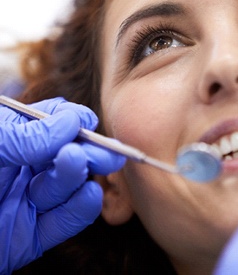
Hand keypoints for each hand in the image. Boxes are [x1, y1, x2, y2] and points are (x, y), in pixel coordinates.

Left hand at [0, 98, 125, 273]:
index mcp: (9, 141)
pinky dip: (79, 210)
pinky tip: (89, 194)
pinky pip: (61, 223)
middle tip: (107, 150)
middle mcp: (20, 170)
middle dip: (88, 151)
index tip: (85, 120)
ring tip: (80, 162)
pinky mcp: (26, 238)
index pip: (50, 125)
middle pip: (66, 157)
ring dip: (79, 176)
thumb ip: (22, 135)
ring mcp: (24, 204)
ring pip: (65, 188)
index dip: (71, 121)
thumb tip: (70, 122)